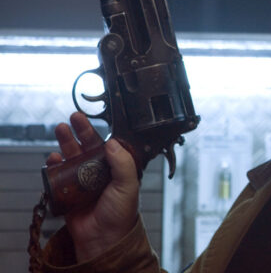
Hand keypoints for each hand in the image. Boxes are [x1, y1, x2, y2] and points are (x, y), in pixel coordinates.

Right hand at [46, 112, 139, 261]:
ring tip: (60, 131)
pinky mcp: (69, 193)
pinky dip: (54, 166)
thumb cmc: (121, 215)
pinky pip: (59, 176)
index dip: (96, 131)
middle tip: (72, 119)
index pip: (105, 145)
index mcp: (116, 169)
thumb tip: (112, 142)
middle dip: (78, 132)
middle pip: (86, 147)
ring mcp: (83, 182)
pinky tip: (53, 159)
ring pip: (72, 158)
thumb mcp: (128, 184)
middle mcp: (99, 173)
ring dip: (65, 144)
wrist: (104, 239)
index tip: (87, 119)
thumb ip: (122, 162)